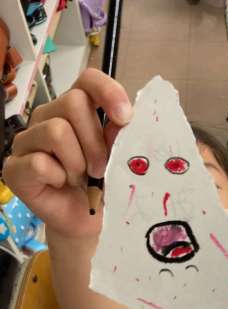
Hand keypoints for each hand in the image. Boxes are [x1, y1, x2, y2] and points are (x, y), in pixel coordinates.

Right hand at [3, 68, 132, 238]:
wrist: (87, 222)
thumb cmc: (102, 187)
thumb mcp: (119, 160)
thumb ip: (119, 137)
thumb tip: (122, 121)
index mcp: (76, 109)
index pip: (88, 79)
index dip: (108, 91)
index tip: (125, 118)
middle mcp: (48, 116)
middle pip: (72, 102)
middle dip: (95, 141)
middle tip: (100, 169)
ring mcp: (27, 140)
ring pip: (56, 131)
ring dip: (77, 163)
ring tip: (80, 180)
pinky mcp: (14, 167)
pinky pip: (40, 162)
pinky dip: (58, 178)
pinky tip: (60, 186)